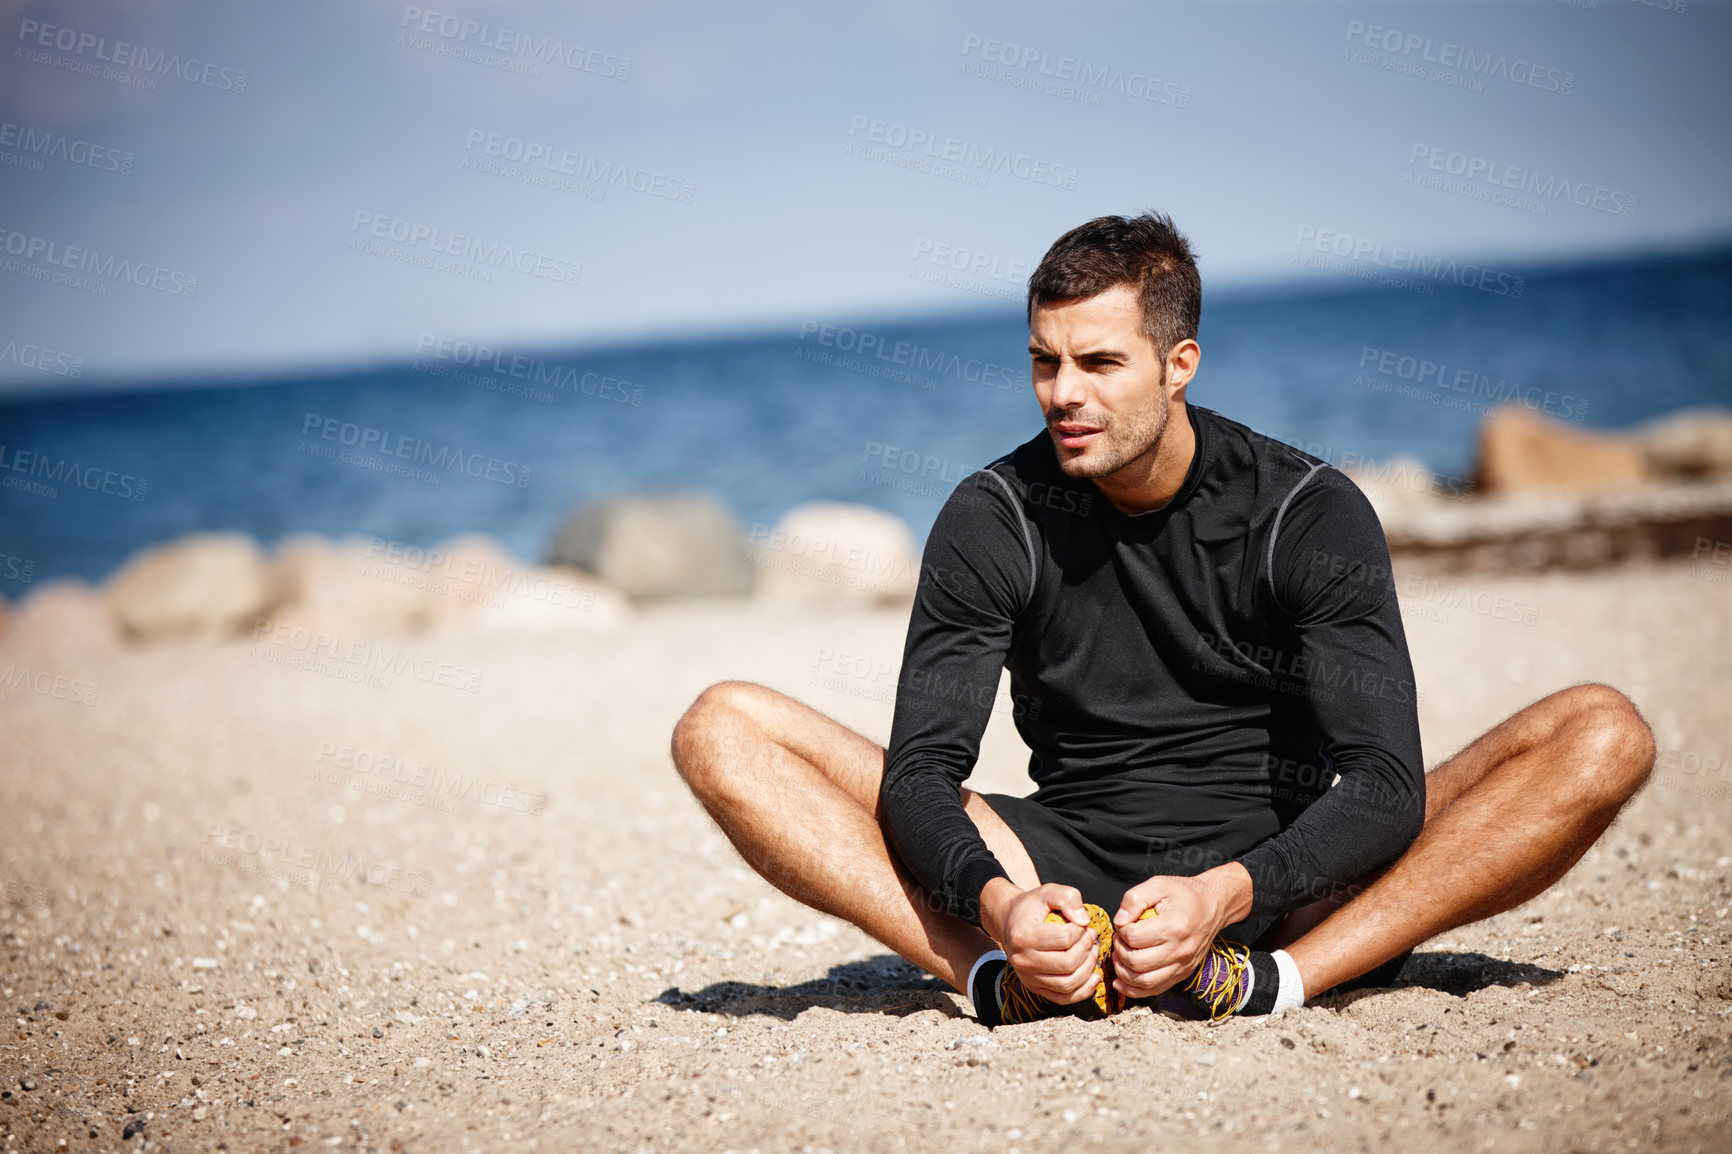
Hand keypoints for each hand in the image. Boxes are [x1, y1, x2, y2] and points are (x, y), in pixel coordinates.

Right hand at [980, 880, 1101, 1005]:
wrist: (1009, 922)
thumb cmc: (1030, 907)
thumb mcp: (1048, 892)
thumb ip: (1067, 898)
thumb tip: (1084, 919)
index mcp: (1023, 936)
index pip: (1065, 939)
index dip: (1081, 930)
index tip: (1082, 923)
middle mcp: (1022, 960)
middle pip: (1068, 964)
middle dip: (1087, 949)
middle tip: (1091, 936)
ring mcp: (1028, 977)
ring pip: (1068, 983)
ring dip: (1088, 968)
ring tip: (1092, 952)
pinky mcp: (1035, 987)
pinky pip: (1064, 998)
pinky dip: (1083, 990)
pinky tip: (1093, 975)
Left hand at [1109, 863, 1251, 999]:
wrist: (1213, 905)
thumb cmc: (1185, 895)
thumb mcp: (1158, 885)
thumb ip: (1134, 899)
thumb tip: (1119, 920)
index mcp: (1174, 926)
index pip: (1134, 937)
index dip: (1121, 930)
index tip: (1124, 923)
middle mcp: (1180, 950)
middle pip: (1137, 963)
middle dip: (1120, 952)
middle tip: (1119, 940)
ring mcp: (1183, 965)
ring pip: (1145, 982)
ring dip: (1123, 972)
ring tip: (1119, 957)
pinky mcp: (1183, 973)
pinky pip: (1156, 989)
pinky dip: (1135, 989)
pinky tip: (1121, 980)